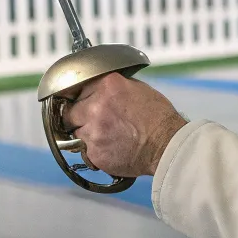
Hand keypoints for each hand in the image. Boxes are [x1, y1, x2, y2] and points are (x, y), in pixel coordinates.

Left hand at [63, 73, 186, 178]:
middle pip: (70, 112)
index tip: (80, 102)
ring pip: (76, 132)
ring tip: (105, 136)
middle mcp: (96, 106)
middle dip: (78, 116)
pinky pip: (84, 151)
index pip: (77, 88)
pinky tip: (109, 147)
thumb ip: (112, 87)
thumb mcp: (137, 88)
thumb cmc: (157, 117)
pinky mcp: (94, 152)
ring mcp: (93, 130)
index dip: (80, 97)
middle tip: (91, 121)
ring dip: (86, 134)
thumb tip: (99, 89)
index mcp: (107, 85)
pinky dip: (94, 151)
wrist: (167, 144)